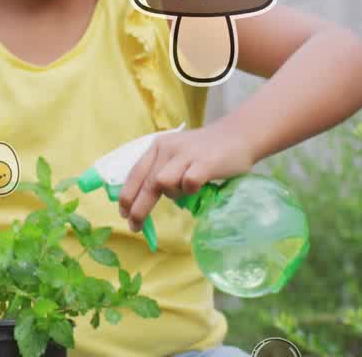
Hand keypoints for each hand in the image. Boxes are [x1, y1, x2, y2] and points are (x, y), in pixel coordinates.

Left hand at [116, 123, 254, 233]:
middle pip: (147, 183)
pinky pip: (189, 184)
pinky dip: (190, 190)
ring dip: (172, 195)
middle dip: (139, 208)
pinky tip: (199, 186)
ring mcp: (186, 154)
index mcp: (158, 146)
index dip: (127, 195)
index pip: (135, 173)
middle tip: (135, 226)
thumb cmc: (205, 151)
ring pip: (163, 183)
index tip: (123, 213)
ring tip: (186, 192)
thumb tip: (144, 201)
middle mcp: (168, 148)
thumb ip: (162, 171)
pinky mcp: (205, 163)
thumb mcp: (177, 155)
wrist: (238, 135)